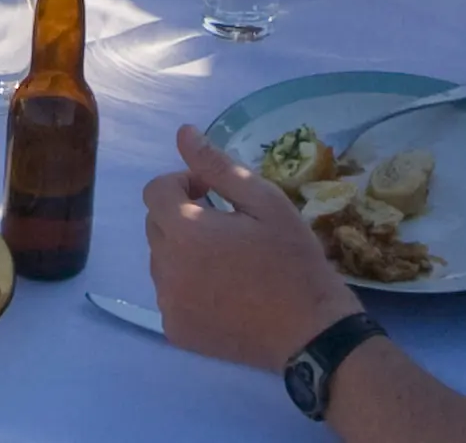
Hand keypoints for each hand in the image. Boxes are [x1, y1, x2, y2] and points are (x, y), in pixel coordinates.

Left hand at [143, 129, 358, 370]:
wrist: (310, 331)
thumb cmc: (292, 260)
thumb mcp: (264, 202)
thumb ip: (217, 166)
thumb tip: (183, 133)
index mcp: (185, 231)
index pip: (155, 191)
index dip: (183, 184)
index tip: (214, 196)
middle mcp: (165, 268)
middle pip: (155, 225)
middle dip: (182, 216)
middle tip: (226, 227)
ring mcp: (168, 304)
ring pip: (161, 261)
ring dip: (183, 252)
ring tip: (228, 262)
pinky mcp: (176, 331)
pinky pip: (169, 295)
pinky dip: (187, 287)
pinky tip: (224, 292)